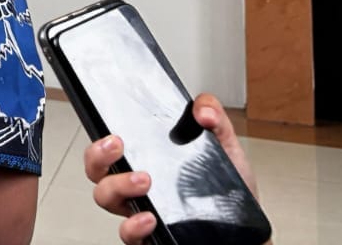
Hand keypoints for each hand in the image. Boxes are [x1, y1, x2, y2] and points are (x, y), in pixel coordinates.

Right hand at [84, 94, 259, 243]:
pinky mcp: (150, 235)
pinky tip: (150, 218)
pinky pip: (128, 235)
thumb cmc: (226, 186)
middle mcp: (136, 184)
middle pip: (96, 170)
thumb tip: (202, 110)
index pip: (109, 145)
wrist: (244, 225)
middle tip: (118, 146)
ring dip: (117, 186)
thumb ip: (214, 115)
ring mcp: (141, 209)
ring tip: (144, 180)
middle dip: (98, 156)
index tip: (114, 133)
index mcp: (146, 158)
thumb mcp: (223, 143)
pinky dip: (133, 226)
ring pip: (105, 199)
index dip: (100, 139)